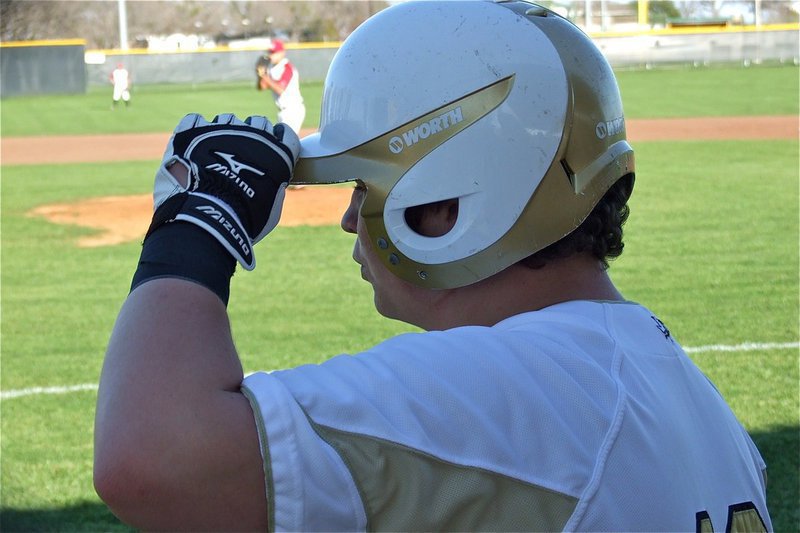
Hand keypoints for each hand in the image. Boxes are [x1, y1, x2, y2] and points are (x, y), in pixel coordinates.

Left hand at [148, 113, 299, 269]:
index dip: (279, 139)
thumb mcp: (273, 207)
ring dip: (224, 132)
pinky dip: (196, 129)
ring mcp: (221, 130)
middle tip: (243, 153)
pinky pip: (195, 120)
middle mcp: (252, 135)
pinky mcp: (192, 133)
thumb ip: (274, 186)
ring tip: (215, 155)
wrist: (209, 217)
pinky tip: (194, 145)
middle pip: (258, 122)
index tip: (274, 145)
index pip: (286, 134)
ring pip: (227, 120)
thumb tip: (271, 183)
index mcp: (276, 153)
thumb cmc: (245, 220)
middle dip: (253, 136)